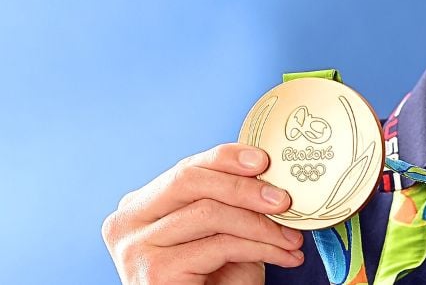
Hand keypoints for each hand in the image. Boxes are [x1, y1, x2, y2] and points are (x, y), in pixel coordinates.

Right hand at [102, 143, 305, 283]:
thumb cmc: (213, 278)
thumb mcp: (220, 232)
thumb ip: (229, 201)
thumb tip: (268, 171)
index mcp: (139, 206)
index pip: (186, 168)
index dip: (226, 158)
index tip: (264, 160)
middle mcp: (127, 223)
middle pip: (190, 182)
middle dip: (244, 187)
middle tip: (283, 200)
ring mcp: (135, 247)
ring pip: (209, 213)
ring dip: (261, 225)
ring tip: (291, 238)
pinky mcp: (155, 272)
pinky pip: (220, 245)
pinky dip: (260, 248)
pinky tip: (283, 256)